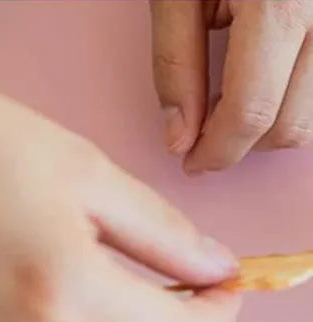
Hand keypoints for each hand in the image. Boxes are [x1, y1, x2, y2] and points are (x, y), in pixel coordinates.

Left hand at [151, 0, 312, 171]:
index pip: (250, 113)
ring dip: (272, 124)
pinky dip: (292, 101)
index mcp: (279, 6)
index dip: (216, 151)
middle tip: (204, 131)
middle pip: (291, 124)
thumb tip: (179, 139)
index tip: (191, 161)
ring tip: (233, 98)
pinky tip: (263, 81)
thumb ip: (175, 64)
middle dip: (243, 144)